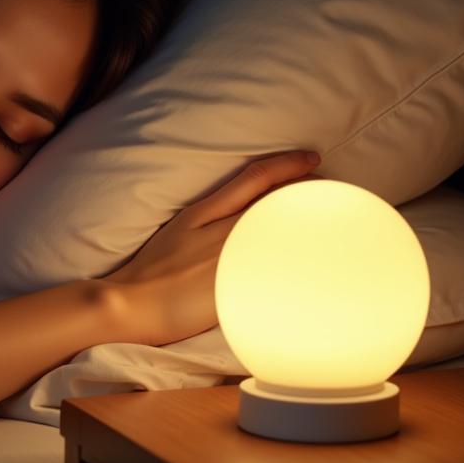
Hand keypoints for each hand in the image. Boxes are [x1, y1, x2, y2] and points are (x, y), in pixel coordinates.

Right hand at [102, 150, 321, 344]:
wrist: (133, 303)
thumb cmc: (152, 269)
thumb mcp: (181, 228)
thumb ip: (215, 215)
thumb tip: (249, 207)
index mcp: (206, 213)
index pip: (256, 178)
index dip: (287, 164)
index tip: (313, 158)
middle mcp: (225, 232)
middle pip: (277, 203)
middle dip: (309, 193)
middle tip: (330, 193)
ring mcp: (233, 261)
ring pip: (280, 234)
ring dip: (307, 226)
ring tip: (329, 226)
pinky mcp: (237, 290)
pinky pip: (275, 272)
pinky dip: (296, 262)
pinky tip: (316, 267)